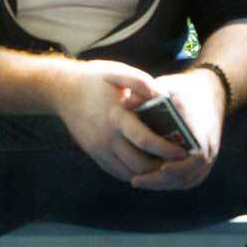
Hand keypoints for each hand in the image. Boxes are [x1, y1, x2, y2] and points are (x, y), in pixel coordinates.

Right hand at [51, 58, 184, 181]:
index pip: (145, 140)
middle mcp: (107, 138)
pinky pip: (117, 172)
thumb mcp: (117, 73)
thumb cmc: (94, 79)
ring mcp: (98, 149)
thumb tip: (162, 94)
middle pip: (139, 164)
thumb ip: (140, 82)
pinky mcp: (94, 154)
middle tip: (179, 164)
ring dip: (149, 174)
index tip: (184, 152)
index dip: (166, 149)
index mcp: (116, 117)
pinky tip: (146, 166)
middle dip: (162, 168)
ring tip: (166, 166)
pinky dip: (134, 174)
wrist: (62, 91)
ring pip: (129, 173)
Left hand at [129, 66, 224, 189]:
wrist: (207, 93)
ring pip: (187, 179)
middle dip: (161, 179)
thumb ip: (146, 93)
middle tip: (136, 180)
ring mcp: (208, 155)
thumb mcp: (166, 86)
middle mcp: (208, 145)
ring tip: (138, 181)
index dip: (177, 167)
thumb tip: (125, 103)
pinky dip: (170, 183)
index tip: (158, 169)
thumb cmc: (183, 89)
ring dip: (163, 183)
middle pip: (188, 173)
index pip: (195, 156)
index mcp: (200, 128)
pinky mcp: (204, 162)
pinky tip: (151, 181)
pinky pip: (189, 179)